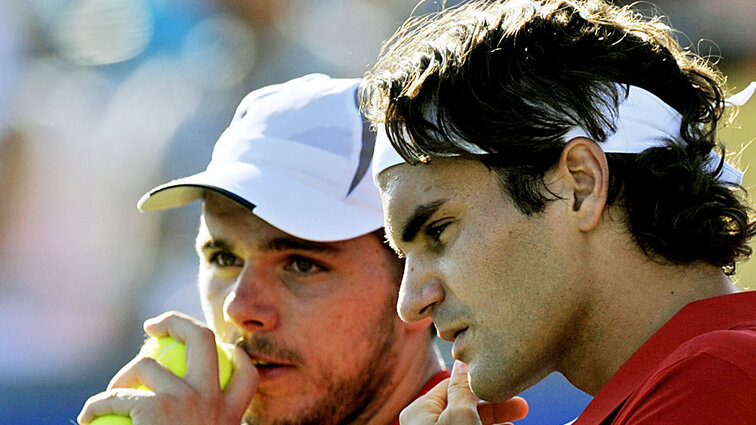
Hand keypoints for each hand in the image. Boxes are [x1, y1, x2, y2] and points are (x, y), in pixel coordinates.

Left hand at [78, 312, 257, 424]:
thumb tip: (187, 415)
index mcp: (230, 416)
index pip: (246, 374)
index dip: (237, 355)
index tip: (225, 349)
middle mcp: (211, 399)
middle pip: (203, 338)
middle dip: (177, 321)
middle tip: (155, 326)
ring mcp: (185, 400)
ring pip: (147, 364)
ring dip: (121, 376)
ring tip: (109, 395)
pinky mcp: (152, 408)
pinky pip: (114, 395)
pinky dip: (95, 405)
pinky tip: (87, 418)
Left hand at [400, 360, 527, 424]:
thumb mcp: (460, 414)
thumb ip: (463, 387)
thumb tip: (463, 359)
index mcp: (420, 410)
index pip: (454, 386)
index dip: (483, 385)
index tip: (509, 384)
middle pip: (465, 407)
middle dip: (495, 407)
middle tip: (523, 407)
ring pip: (470, 424)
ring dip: (495, 423)